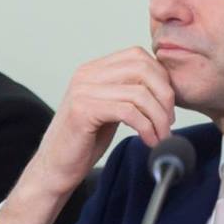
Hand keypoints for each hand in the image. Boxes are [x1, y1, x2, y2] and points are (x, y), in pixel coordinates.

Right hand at [0, 48, 175, 223]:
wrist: (55, 168)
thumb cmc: (84, 142)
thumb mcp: (110, 109)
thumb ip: (128, 93)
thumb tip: (164, 88)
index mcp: (93, 69)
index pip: (138, 55)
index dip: (161, 78)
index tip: (168, 105)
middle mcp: (86, 74)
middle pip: (142, 68)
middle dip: (164, 95)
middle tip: (169, 121)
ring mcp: (83, 91)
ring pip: (139, 92)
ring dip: (158, 117)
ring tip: (161, 135)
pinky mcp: (83, 111)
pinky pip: (128, 111)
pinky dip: (146, 127)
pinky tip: (149, 141)